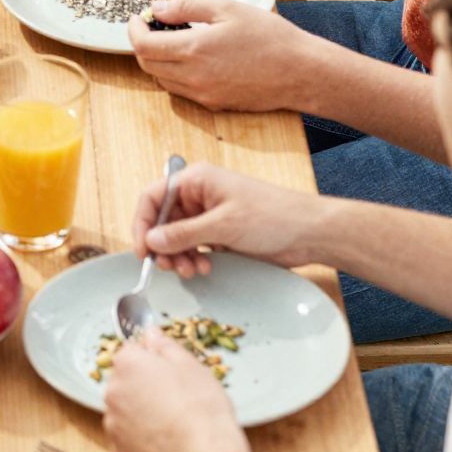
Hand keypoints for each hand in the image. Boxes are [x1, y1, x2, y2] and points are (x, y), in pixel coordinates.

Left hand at [103, 328, 249, 451]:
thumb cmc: (201, 412)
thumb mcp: (191, 366)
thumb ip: (164, 346)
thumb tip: (151, 334)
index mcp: (128, 364)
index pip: (132, 350)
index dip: (153, 359)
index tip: (170, 370)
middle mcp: (113, 391)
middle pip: (126, 379)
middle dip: (146, 384)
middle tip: (177, 396)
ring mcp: (113, 422)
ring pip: (127, 407)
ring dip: (142, 409)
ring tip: (174, 421)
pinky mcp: (119, 449)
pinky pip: (128, 433)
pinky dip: (142, 434)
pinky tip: (166, 439)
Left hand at [129, 0, 312, 112]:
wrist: (301, 72)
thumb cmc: (271, 38)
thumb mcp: (227, 9)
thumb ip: (186, 8)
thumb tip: (158, 8)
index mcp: (193, 51)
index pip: (143, 46)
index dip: (133, 30)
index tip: (137, 18)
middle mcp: (193, 78)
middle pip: (148, 65)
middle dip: (143, 44)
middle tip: (152, 26)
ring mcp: (203, 95)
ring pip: (163, 80)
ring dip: (158, 60)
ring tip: (173, 38)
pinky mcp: (214, 104)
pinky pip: (182, 90)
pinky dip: (176, 73)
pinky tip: (193, 56)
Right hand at [132, 160, 319, 280]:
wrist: (308, 233)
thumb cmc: (272, 216)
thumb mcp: (223, 225)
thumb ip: (183, 234)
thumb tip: (151, 240)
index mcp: (197, 180)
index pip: (153, 197)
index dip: (142, 223)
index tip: (143, 251)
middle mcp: (199, 195)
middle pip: (163, 220)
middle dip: (163, 246)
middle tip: (169, 268)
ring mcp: (210, 215)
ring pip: (177, 237)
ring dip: (179, 256)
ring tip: (191, 271)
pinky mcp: (220, 234)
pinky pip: (194, 246)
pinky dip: (194, 258)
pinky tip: (204, 268)